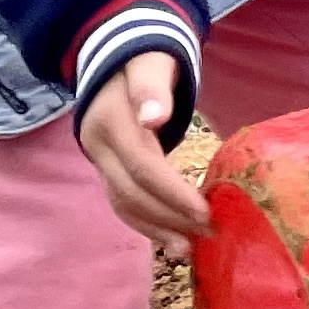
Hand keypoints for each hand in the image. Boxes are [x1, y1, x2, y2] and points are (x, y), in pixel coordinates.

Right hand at [77, 52, 211, 257]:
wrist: (113, 60)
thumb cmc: (141, 60)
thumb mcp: (150, 62)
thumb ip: (151, 87)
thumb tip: (154, 118)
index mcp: (112, 122)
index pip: (142, 166)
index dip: (172, 192)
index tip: (205, 211)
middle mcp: (99, 146)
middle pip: (131, 192)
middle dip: (170, 216)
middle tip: (210, 232)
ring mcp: (100, 161)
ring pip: (123, 204)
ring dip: (156, 229)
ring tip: (190, 249)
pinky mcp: (107, 170)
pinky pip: (123, 203)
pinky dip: (147, 224)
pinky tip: (172, 239)